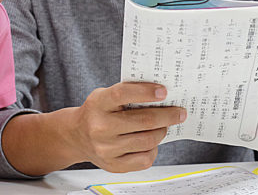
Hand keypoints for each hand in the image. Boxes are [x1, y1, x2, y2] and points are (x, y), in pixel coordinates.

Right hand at [71, 82, 186, 171]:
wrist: (77, 136)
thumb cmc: (97, 112)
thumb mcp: (104, 96)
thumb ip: (127, 93)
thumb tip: (161, 95)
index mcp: (98, 104)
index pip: (123, 94)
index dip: (145, 92)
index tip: (164, 91)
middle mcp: (100, 127)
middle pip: (143, 121)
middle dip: (167, 116)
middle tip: (180, 112)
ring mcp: (107, 149)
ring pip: (147, 141)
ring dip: (162, 131)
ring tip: (164, 126)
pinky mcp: (114, 165)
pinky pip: (144, 159)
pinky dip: (153, 149)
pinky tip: (150, 141)